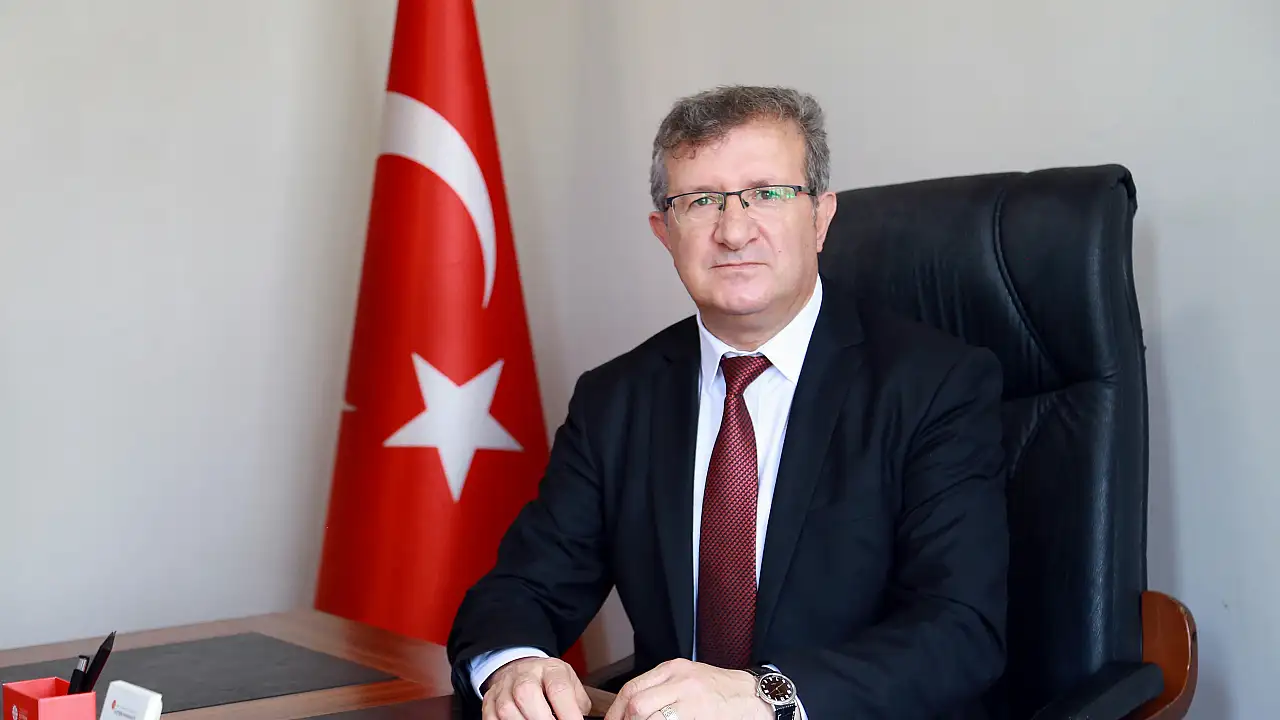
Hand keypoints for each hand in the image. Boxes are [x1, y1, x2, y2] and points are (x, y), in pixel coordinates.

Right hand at [481, 656, 591, 719]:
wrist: (524, 670)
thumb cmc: (552, 683)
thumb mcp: (571, 686)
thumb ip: (577, 704)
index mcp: (551, 669)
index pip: (559, 688)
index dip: (568, 712)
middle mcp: (525, 674)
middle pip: (527, 693)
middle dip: (541, 719)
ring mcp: (505, 686)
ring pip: (506, 708)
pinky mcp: (490, 700)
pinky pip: (491, 716)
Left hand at [603, 658, 769, 719]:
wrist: (753, 696)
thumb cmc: (718, 690)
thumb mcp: (686, 679)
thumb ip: (660, 689)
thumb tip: (630, 710)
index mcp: (673, 669)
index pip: (632, 689)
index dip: (616, 712)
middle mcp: (681, 682)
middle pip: (637, 704)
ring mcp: (692, 702)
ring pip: (651, 719)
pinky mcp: (702, 718)